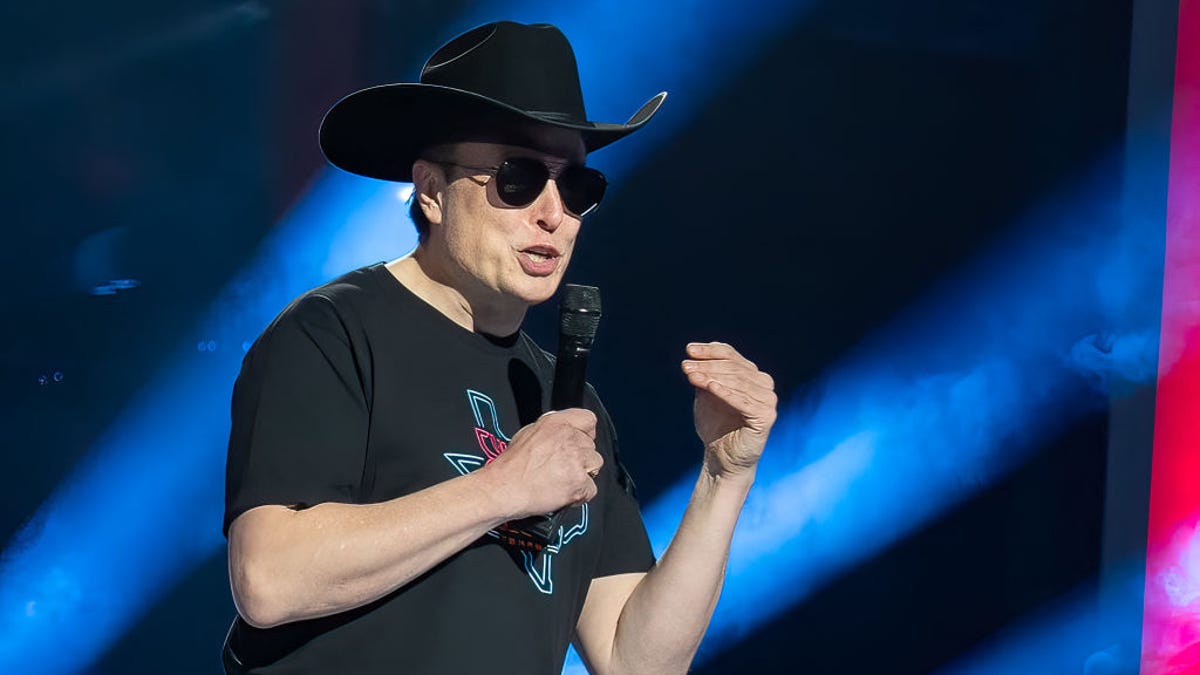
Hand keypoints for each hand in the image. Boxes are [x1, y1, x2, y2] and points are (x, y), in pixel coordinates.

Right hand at [479, 408, 603, 518]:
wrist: (503, 489)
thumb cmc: (510, 466)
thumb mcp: (527, 433)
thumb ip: (551, 429)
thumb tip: (564, 430)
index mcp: (556, 423)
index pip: (588, 419)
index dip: (585, 433)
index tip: (579, 443)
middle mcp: (569, 437)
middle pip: (592, 446)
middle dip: (581, 458)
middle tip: (562, 468)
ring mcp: (576, 459)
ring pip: (595, 465)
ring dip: (583, 475)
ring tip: (562, 481)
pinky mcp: (579, 482)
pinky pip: (591, 489)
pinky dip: (580, 495)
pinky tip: (563, 494)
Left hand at [682, 342, 776, 480]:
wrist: (721, 458)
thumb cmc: (715, 425)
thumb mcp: (706, 395)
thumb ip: (704, 375)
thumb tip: (692, 354)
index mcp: (752, 374)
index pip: (731, 355)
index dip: (710, 351)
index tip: (689, 350)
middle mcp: (764, 384)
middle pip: (733, 367)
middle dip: (707, 365)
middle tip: (685, 366)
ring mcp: (768, 400)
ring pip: (738, 382)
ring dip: (712, 377)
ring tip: (691, 376)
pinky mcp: (766, 417)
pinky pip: (744, 402)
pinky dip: (726, 393)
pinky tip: (710, 387)